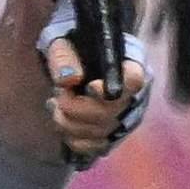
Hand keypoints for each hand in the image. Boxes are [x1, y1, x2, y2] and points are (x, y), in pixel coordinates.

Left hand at [35, 0, 148, 163]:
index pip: (134, 80)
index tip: (89, 87)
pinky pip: (94, 147)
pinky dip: (73, 138)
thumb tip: (68, 81)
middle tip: (57, 96)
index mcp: (130, 63)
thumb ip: (63, 57)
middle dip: (75, 108)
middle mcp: (134, 94)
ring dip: (68, 123)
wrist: (74, 56)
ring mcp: (125, 118)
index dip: (111, 89)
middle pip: (110, 112)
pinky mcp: (112, 135)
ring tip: (55, 105)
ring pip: (99, 132)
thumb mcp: (62, 41)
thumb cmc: (72, 45)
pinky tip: (64, 122)